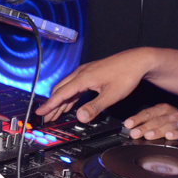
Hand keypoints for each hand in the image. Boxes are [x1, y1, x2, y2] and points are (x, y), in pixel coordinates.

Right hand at [36, 48, 154, 122]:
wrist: (138, 60)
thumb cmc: (127, 74)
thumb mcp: (111, 95)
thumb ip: (95, 107)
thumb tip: (80, 118)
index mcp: (83, 78)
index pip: (61, 93)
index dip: (49, 105)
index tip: (39, 113)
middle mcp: (82, 73)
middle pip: (61, 90)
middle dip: (52, 104)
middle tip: (46, 117)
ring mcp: (86, 72)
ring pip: (67, 87)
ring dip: (60, 101)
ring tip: (54, 114)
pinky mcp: (92, 73)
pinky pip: (75, 86)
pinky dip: (70, 96)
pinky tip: (70, 104)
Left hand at [124, 104, 177, 145]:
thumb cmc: (173, 120)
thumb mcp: (161, 116)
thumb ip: (148, 120)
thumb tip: (131, 127)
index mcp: (162, 109)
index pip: (147, 113)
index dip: (137, 119)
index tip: (128, 124)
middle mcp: (170, 114)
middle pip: (156, 120)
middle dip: (144, 127)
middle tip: (134, 133)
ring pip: (167, 126)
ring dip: (157, 131)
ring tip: (148, 136)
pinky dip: (174, 134)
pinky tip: (168, 136)